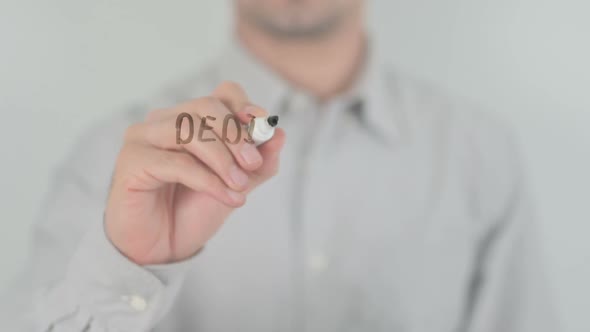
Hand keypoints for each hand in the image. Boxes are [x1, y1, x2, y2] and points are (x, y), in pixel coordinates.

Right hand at [104, 82, 285, 264]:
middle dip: (236, 135)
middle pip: (206, 107)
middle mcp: (164, 120)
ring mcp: (143, 137)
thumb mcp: (237, 184)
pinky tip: (227, 197)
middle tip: (253, 164)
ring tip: (240, 186)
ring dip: (222, 159)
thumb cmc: (193, 210)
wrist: (162, 247)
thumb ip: (259, 162)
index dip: (246, 107)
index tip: (263, 131)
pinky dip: (208, 180)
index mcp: (190, 118)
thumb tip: (279, 134)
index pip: (223, 94)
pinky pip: (176, 162)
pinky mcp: (131, 161)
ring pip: (189, 131)